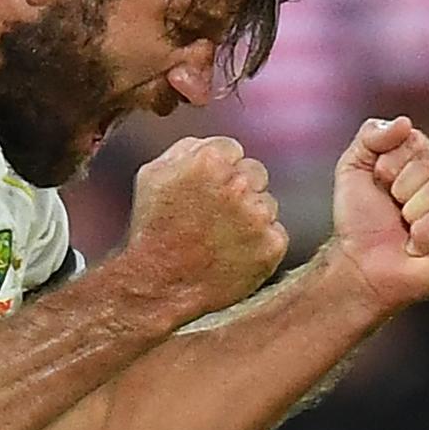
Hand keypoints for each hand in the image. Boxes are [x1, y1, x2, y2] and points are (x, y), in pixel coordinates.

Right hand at [123, 136, 287, 321]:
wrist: (160, 284)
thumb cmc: (153, 228)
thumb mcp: (153, 174)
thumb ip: (188, 148)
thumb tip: (215, 145)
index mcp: (211, 160)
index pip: (233, 150)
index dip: (218, 171)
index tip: (204, 191)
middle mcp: (239, 184)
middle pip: (255, 173)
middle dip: (240, 189)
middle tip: (215, 216)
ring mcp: (259, 216)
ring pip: (268, 204)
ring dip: (251, 216)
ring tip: (220, 238)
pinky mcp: (273, 245)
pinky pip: (276, 234)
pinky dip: (260, 243)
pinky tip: (234, 254)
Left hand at [331, 117, 428, 314]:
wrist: (360, 263)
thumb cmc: (359, 220)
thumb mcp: (353, 166)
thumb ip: (372, 135)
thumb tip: (405, 122)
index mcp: (428, 159)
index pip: (415, 140)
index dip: (387, 164)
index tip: (380, 185)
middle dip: (399, 189)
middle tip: (394, 210)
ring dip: (411, 212)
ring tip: (407, 228)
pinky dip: (425, 233)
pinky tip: (420, 245)